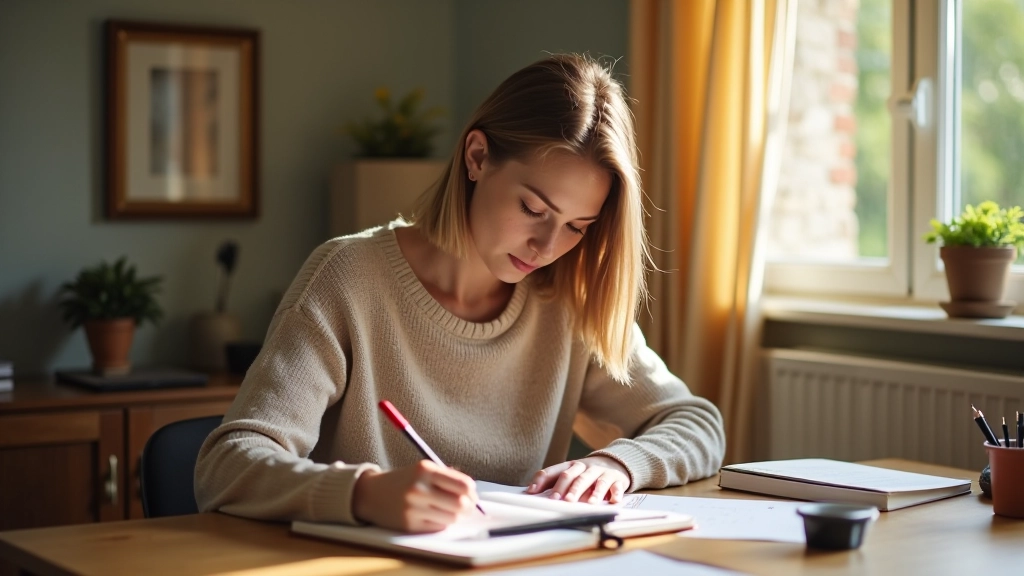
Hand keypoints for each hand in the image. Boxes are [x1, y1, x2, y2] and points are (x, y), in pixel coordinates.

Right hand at [352, 460, 478, 531]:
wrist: (372, 494)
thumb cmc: (404, 480)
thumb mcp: (423, 469)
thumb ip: (448, 476)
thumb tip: (472, 492)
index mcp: (425, 470)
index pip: (463, 484)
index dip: (472, 492)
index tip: (472, 494)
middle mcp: (419, 488)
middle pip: (460, 504)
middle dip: (468, 507)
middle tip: (467, 506)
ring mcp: (414, 508)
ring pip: (451, 518)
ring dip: (455, 516)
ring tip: (450, 510)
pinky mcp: (410, 524)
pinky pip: (438, 526)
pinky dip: (442, 522)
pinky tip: (435, 515)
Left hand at [526, 456, 629, 503]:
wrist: (614, 464)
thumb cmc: (585, 474)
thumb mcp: (570, 475)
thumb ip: (553, 483)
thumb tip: (532, 493)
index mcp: (570, 466)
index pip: (554, 471)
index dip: (542, 481)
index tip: (532, 492)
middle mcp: (585, 467)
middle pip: (574, 476)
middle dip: (567, 488)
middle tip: (563, 500)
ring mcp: (602, 472)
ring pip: (596, 481)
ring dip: (593, 492)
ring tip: (589, 503)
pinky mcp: (617, 479)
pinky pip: (616, 486)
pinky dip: (615, 493)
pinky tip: (613, 501)